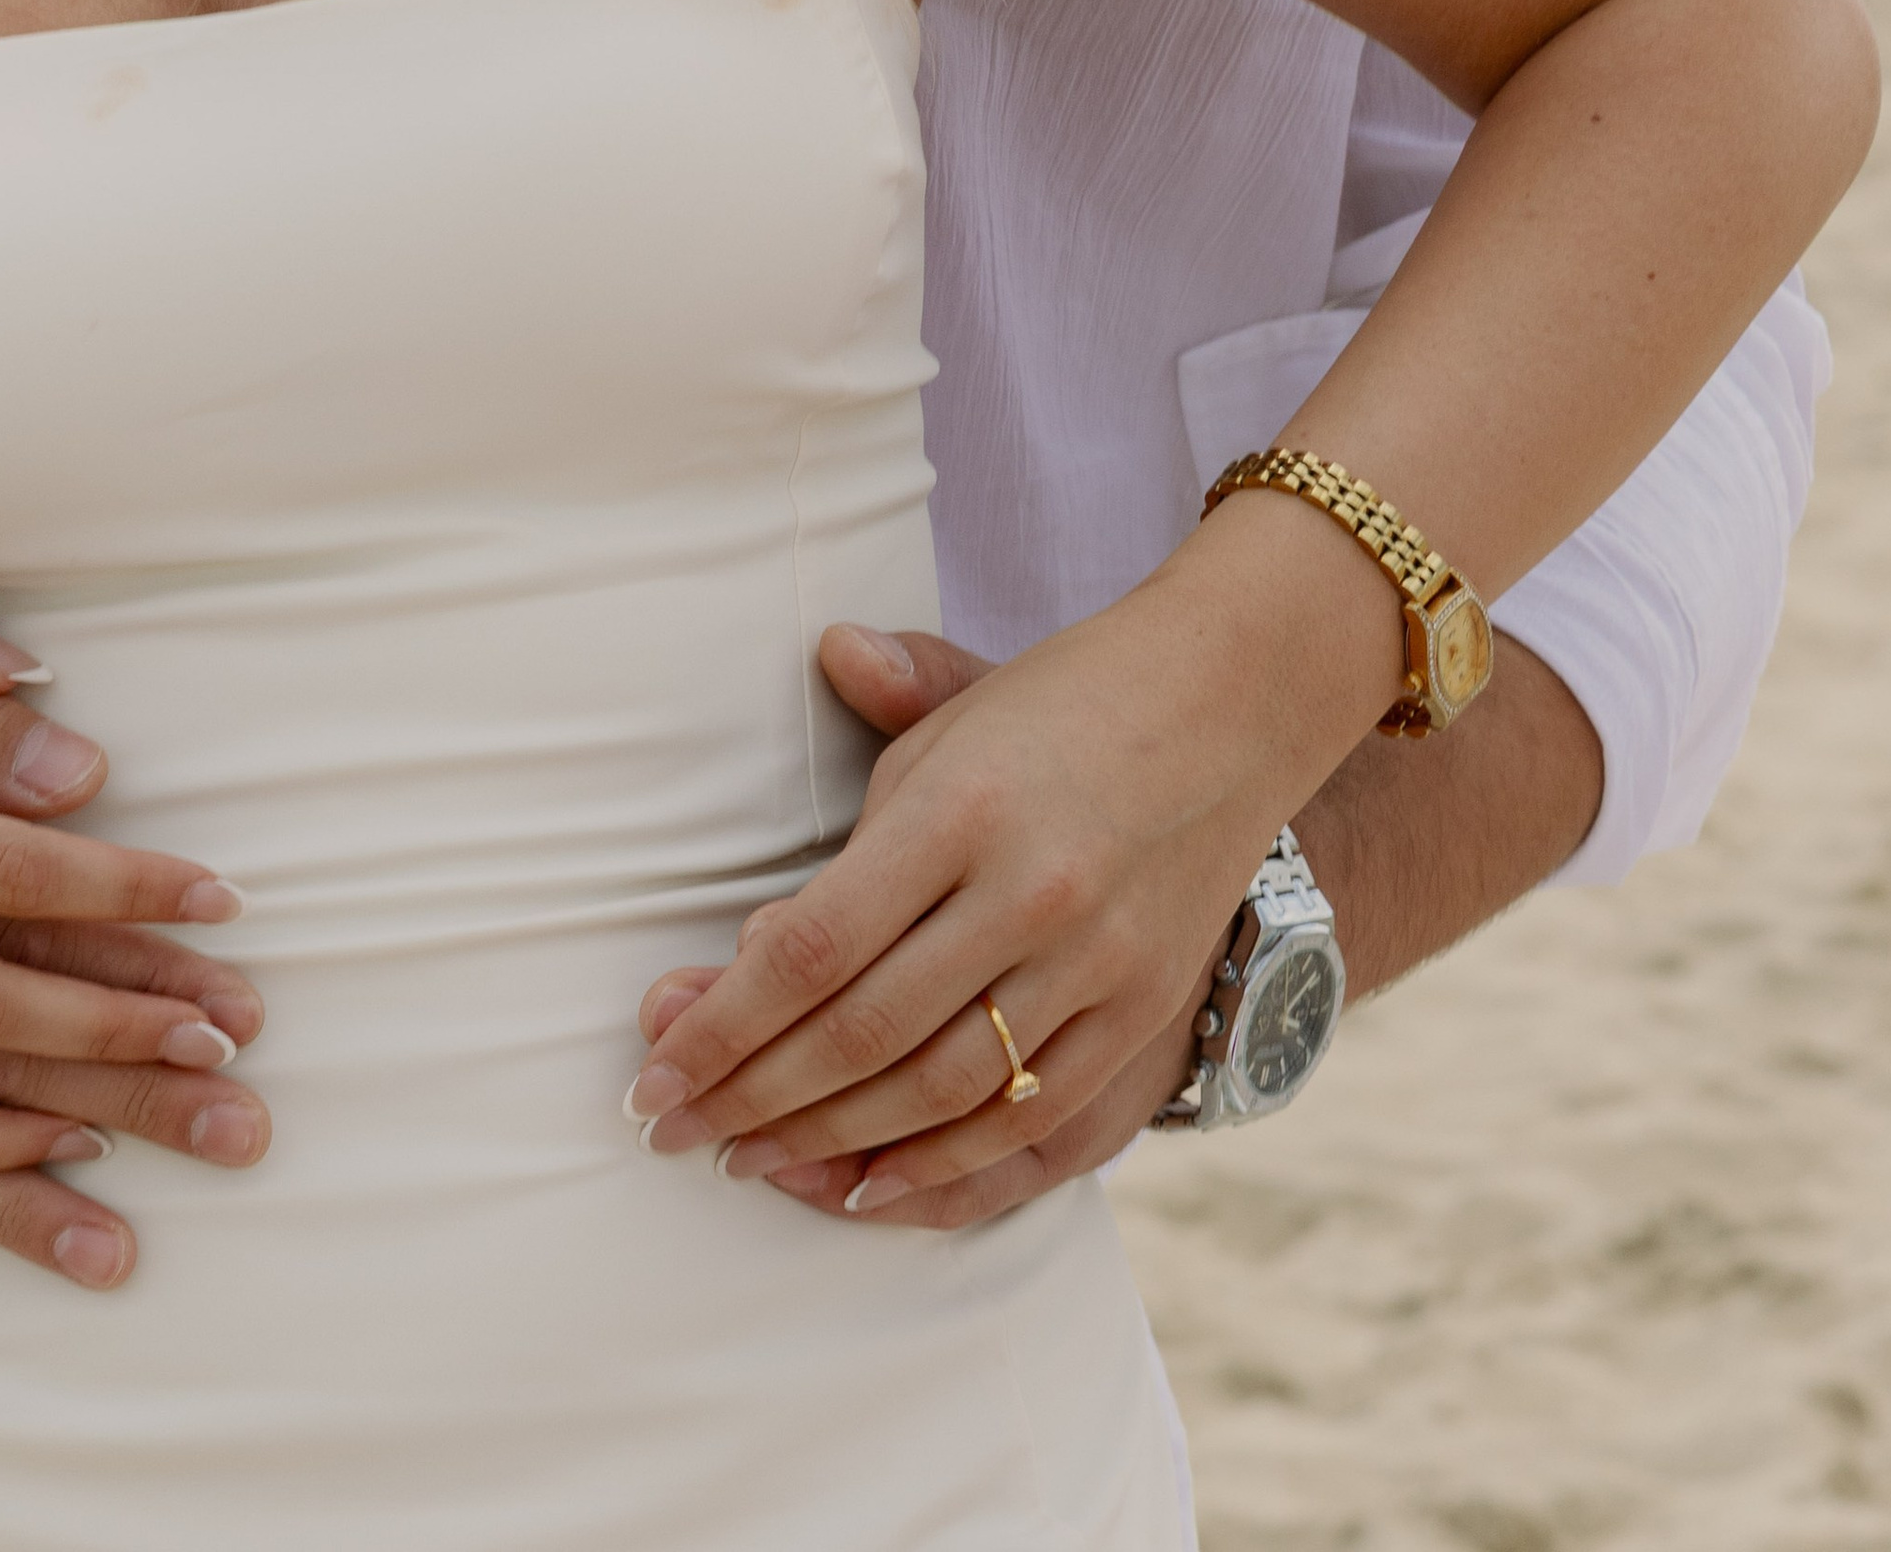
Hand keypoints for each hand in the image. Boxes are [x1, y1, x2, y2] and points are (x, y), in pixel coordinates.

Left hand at [634, 624, 1212, 1223]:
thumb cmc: (1063, 704)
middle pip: (862, 1032)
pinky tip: (866, 1187)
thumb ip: (871, 749)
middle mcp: (1026, 892)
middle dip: (752, 1096)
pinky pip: (1029, 1118)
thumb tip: (798, 749)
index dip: (724, 1023)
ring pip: (938, 1092)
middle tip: (672, 1131)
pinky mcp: (1139, 1008)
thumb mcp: (958, 705)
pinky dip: (942, 1166)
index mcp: (959, 807)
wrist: (1235, 705)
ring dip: (827, 1143)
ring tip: (747, 1159)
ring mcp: (1093, 961)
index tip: (655, 1070)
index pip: (813, 945)